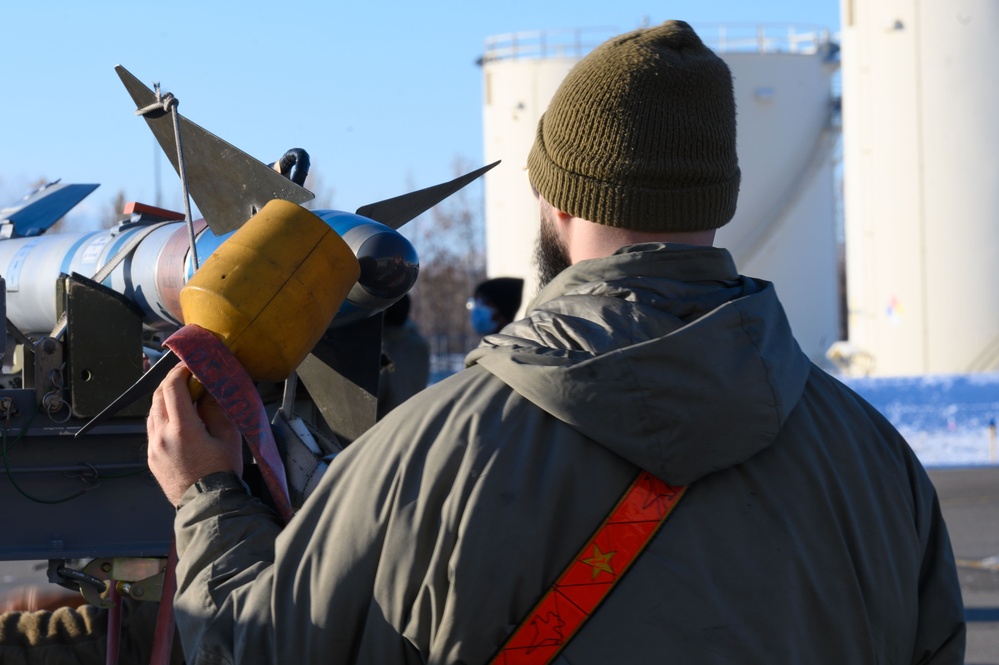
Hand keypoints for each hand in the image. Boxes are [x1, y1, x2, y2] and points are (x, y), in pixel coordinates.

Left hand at [147, 362, 242, 505]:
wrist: (208, 506)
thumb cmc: (222, 473)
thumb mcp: (228, 437)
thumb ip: (215, 409)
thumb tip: (208, 389)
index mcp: (182, 429)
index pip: (172, 387)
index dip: (180, 371)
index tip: (191, 365)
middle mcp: (162, 436)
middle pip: (158, 396)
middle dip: (172, 382)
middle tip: (188, 377)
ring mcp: (153, 448)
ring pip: (152, 412)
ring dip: (165, 399)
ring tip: (184, 398)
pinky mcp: (151, 458)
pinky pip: (152, 429)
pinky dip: (162, 417)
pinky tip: (178, 420)